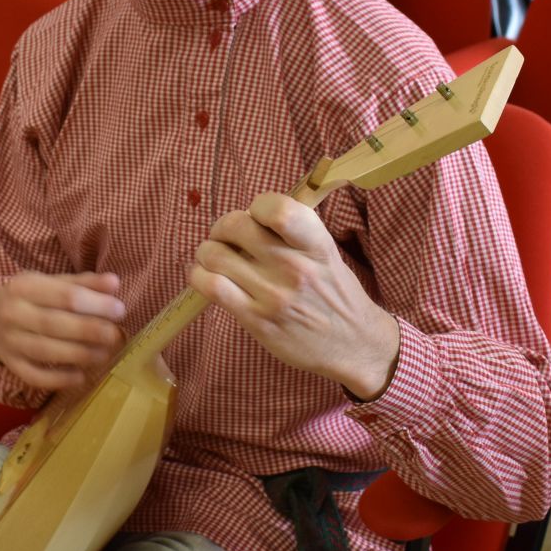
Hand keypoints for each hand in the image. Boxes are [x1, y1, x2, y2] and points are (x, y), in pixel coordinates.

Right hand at [0, 271, 126, 393]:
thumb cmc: (29, 298)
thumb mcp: (51, 282)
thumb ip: (83, 284)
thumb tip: (114, 283)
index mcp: (24, 286)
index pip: (65, 295)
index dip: (96, 304)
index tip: (119, 310)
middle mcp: (12, 313)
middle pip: (55, 324)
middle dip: (90, 331)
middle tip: (116, 336)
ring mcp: (9, 341)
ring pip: (46, 351)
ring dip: (80, 355)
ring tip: (104, 354)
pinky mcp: (11, 364)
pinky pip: (35, 376)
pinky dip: (59, 380)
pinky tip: (81, 377)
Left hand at [189, 192, 400, 399]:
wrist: (352, 343)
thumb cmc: (335, 293)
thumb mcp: (326, 253)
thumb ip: (293, 232)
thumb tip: (249, 215)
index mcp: (315, 243)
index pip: (277, 208)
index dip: (257, 206)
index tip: (256, 218)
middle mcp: (294, 266)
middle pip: (235, 226)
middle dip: (223, 228)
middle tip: (226, 237)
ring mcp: (273, 295)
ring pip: (215, 255)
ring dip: (206, 252)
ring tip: (213, 257)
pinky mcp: (256, 319)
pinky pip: (211, 286)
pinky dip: (198, 275)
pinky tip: (204, 275)